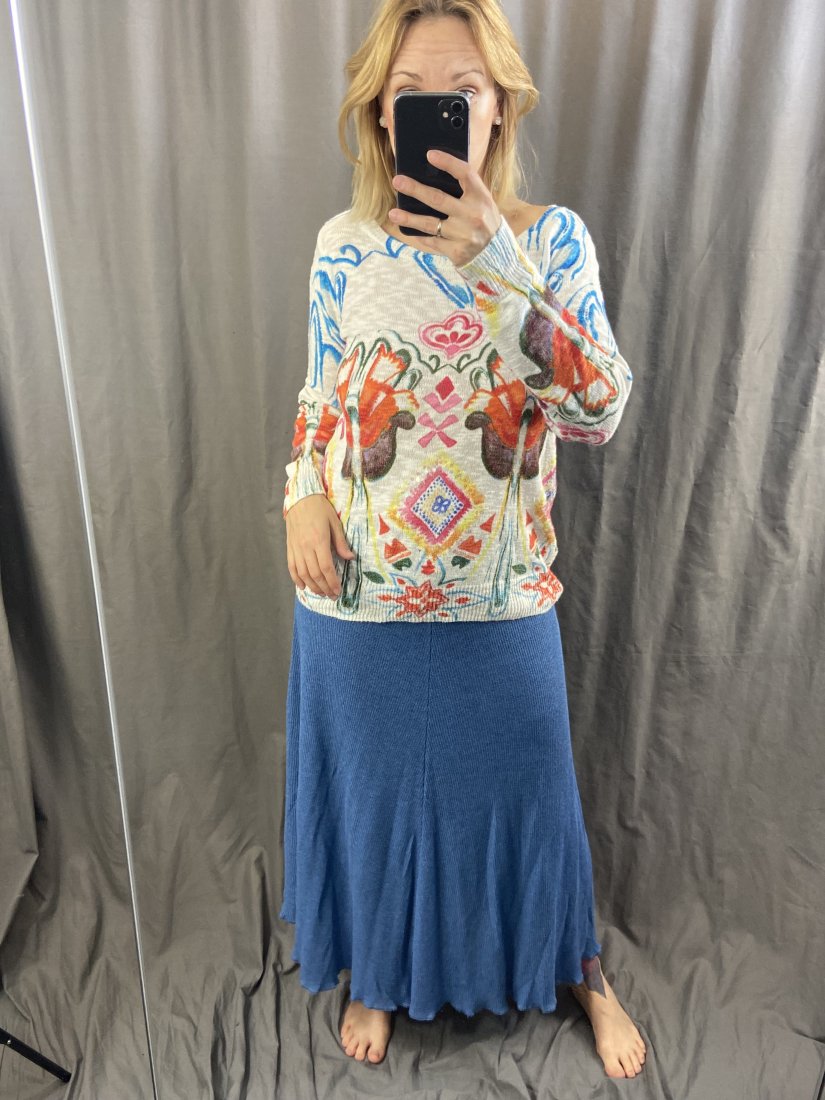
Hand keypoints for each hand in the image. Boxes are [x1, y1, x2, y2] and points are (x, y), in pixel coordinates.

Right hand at [285, 494, 355, 597]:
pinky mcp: (290, 547)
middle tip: (332, 596)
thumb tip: (350, 558)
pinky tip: (303, 587)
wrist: (300, 497)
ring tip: (321, 593)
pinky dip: (296, 579)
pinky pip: (292, 567)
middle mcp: (306, 547)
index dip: (332, 582)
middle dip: (324, 588)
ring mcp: (296, 548)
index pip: (326, 568)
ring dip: (312, 586)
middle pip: (315, 574)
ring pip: (303, 573)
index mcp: (319, 540)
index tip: (338, 591)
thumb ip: (341, 542)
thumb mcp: (335, 522)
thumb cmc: (320, 508)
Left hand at [390, 149, 502, 265]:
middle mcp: (473, 215)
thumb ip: (464, 191)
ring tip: (393, 213)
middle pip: (439, 199)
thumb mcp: (482, 203)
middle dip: (416, 189)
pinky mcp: (457, 252)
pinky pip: (432, 242)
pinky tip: (407, 231)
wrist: (497, 255)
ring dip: (409, 218)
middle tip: (397, 181)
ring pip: (431, 224)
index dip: (447, 162)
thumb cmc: (484, 222)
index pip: (464, 173)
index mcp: (481, 197)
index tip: (429, 155)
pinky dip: (420, 236)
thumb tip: (433, 174)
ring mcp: (464, 235)